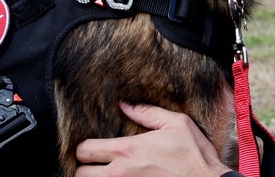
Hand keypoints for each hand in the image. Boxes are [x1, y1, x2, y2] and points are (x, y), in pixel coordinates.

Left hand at [75, 102, 233, 176]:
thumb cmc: (194, 154)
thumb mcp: (176, 123)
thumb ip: (147, 113)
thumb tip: (125, 105)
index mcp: (128, 150)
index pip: (84, 150)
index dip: (84, 148)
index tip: (92, 148)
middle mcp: (120, 172)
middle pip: (80, 173)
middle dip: (85, 166)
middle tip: (95, 163)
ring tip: (103, 173)